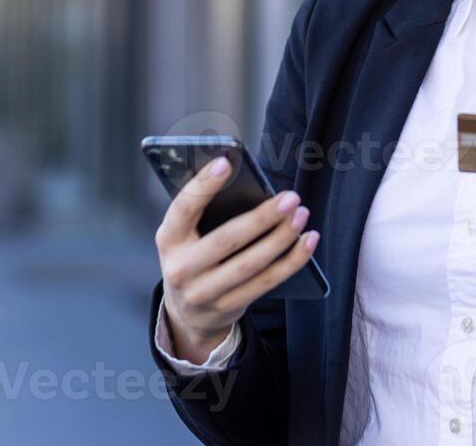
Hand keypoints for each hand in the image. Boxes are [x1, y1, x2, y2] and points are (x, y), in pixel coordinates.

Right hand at [155, 156, 319, 364]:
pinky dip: (291, 261)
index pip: (183, 208)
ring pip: (251, 264)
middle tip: (289, 198)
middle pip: (227, 239)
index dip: (203, 184)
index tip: (227, 162)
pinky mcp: (228, 307)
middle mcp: (181, 268)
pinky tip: (307, 242)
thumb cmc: (192, 258)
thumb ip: (204, 213)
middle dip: (262, 217)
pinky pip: (266, 282)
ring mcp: (204, 292)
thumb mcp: (184, 236)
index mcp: (168, 239)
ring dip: (282, 238)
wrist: (187, 313)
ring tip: (301, 215)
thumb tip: (245, 183)